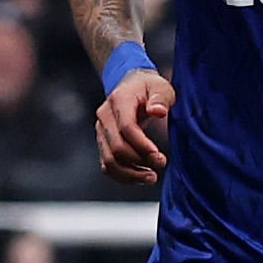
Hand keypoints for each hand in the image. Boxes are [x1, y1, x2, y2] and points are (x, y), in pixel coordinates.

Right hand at [94, 65, 172, 184]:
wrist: (132, 85)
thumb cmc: (148, 88)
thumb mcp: (160, 87)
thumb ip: (160, 98)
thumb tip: (158, 111)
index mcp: (119, 100)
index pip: (127, 127)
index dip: (142, 145)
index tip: (159, 157)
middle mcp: (105, 116)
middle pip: (117, 147)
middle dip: (139, 161)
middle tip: (160, 164)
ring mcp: (101, 131)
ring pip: (109, 160)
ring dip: (130, 174)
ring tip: (151, 177)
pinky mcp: (103, 142)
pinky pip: (107, 165)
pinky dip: (122, 175)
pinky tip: (139, 177)